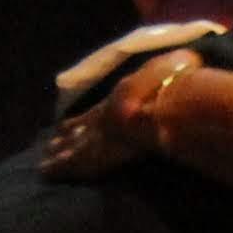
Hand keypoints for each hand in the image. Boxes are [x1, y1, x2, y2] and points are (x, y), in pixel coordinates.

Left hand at [40, 50, 199, 183]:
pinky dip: (58, 168)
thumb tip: (188, 60)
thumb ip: (177, 68)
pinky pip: (72, 163)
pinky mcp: (96, 154)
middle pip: (81, 129)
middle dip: (67, 137)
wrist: (164, 102)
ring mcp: (98, 134)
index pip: (99, 111)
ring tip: (44, 161)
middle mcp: (105, 115)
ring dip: (59, 153)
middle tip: (51, 143)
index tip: (70, 123)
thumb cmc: (174, 84)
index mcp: (123, 97)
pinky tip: (44, 171)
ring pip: (73, 147)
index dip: (84, 118)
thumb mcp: (177, 67)